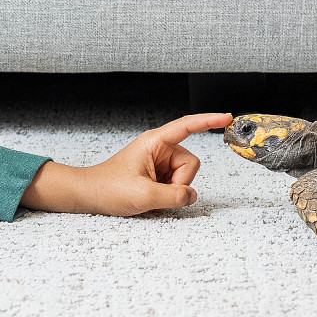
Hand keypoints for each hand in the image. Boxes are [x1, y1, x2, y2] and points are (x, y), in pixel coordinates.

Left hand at [20, 112, 232, 215]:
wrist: (88, 196)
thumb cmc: (108, 188)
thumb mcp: (144, 195)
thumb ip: (175, 196)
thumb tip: (192, 196)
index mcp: (154, 142)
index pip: (187, 126)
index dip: (209, 120)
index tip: (227, 117)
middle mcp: (159, 149)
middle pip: (190, 163)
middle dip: (180, 183)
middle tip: (158, 193)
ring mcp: (158, 162)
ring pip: (184, 177)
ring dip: (172, 191)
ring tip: (151, 196)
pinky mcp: (157, 174)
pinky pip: (175, 185)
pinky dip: (167, 195)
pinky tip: (151, 198)